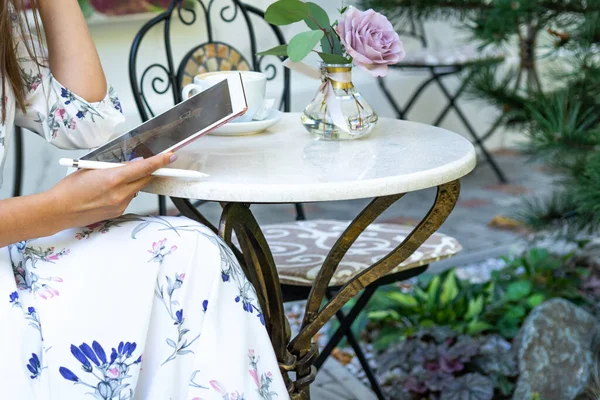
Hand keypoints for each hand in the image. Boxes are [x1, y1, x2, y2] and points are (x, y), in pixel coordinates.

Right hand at [48, 153, 175, 229]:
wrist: (58, 211)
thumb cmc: (70, 188)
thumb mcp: (92, 168)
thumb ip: (115, 166)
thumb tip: (133, 164)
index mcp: (114, 178)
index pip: (145, 168)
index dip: (160, 161)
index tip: (170, 156)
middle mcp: (121, 193)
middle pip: (145, 179)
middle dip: (147, 171)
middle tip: (146, 164)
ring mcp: (121, 205)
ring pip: (137, 189)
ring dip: (133, 181)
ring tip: (112, 180)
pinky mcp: (118, 212)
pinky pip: (129, 198)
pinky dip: (125, 191)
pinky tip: (109, 191)